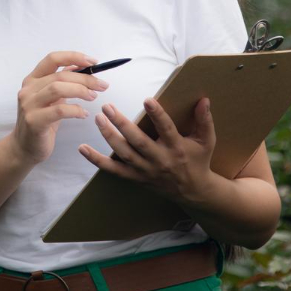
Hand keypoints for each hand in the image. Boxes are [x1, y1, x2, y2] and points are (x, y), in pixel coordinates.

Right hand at [9, 51, 109, 165]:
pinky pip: (59, 110)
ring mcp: (29, 105)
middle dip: (85, 78)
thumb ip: (62, 82)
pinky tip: (84, 114)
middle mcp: (28, 89)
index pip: (52, 59)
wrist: (25, 147)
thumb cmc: (42, 121)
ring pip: (58, 88)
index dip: (74, 57)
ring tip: (93, 97)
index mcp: (32, 79)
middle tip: (102, 85)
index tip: (93, 62)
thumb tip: (81, 66)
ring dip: (81, 91)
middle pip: (60, 75)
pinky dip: (76, 110)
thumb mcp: (52, 98)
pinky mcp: (34, 121)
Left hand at [79, 97, 214, 201]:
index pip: (166, 129)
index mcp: (177, 148)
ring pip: (124, 154)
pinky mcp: (135, 178)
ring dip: (108, 136)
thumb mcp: (207, 141)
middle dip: (122, 124)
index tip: (147, 100)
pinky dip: (96, 160)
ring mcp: (145, 171)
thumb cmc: (198, 160)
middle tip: (108, 107)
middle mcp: (160, 160)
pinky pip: (113, 170)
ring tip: (98, 119)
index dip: (157, 115)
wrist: (192, 191)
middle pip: (138, 142)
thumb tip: (203, 100)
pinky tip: (83, 148)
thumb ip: (205, 120)